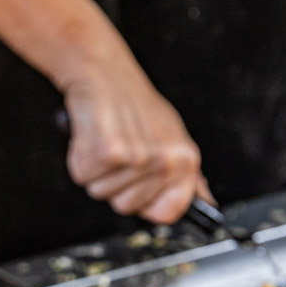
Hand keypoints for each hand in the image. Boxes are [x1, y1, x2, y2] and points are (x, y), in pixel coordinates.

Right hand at [62, 59, 211, 224]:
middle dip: (115, 185)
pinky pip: (84, 178)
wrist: (104, 73)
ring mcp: (137, 158)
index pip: (168, 213)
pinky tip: (91, 138)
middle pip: (127, 207)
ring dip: (97, 171)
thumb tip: (205, 202)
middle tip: (119, 153)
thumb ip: (186, 175)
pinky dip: (80, 159)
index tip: (138, 184)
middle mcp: (165, 160)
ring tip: (106, 141)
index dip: (146, 203)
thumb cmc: (133, 106)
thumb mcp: (171, 138)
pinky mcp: (108, 153)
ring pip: (102, 194)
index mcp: (185, 159)